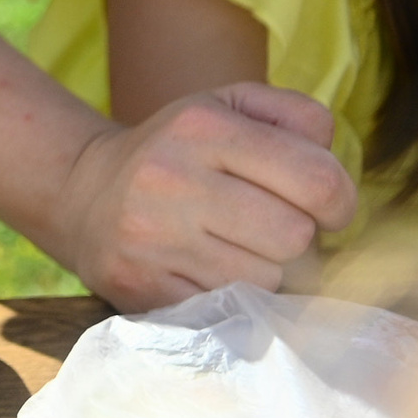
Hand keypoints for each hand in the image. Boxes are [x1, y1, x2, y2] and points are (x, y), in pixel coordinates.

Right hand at [58, 83, 358, 309]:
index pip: (318, 180)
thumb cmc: (176, 152)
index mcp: (202, 126)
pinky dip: (227, 297)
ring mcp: (150, 236)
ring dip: (262, 271)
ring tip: (231, 249)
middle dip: (295, 238)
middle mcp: (171, 177)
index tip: (321, 208)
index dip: (337, 202)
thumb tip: (330, 168)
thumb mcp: (228, 107)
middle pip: (295, 237)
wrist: (81, 193)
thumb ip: (296, 117)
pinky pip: (226, 310)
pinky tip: (203, 272)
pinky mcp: (139, 284)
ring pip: (265, 280)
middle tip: (268, 228)